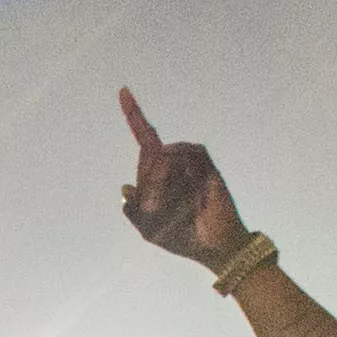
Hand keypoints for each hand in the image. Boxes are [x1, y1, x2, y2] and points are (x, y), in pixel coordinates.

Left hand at [117, 89, 248, 268]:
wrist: (213, 244)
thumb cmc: (181, 237)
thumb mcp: (148, 229)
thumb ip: (134, 210)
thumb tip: (125, 187)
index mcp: (157, 175)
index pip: (144, 140)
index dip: (134, 116)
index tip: (123, 91)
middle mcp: (173, 163)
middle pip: (149, 155)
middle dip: (150, 184)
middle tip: (161, 208)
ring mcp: (189, 162)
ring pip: (165, 155)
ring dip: (164, 183)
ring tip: (179, 203)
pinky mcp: (206, 164)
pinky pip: (188, 152)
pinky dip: (183, 170)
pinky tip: (191, 187)